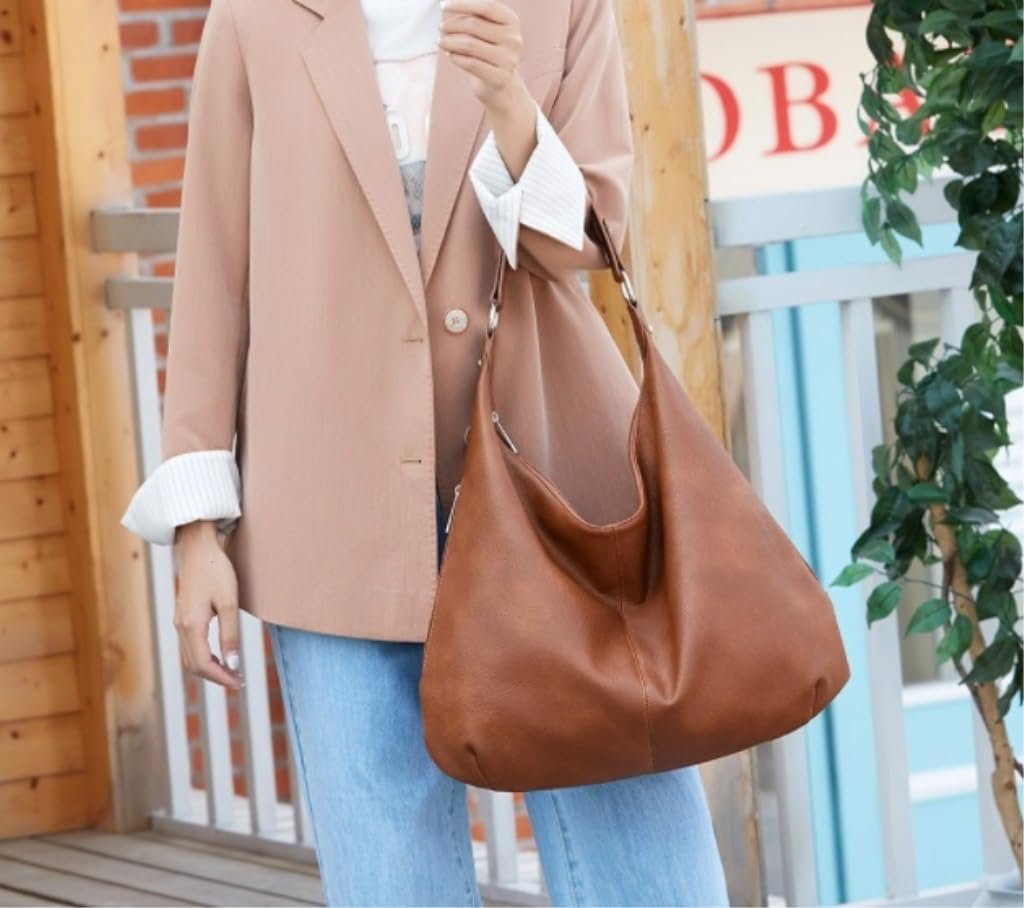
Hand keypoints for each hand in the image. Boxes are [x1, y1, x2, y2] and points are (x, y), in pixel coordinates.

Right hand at [173, 520, 244, 689]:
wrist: (198, 547)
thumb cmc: (216, 570)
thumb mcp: (229, 602)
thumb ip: (230, 634)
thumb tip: (232, 664)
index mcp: (191, 625)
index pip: (203, 664)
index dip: (221, 677)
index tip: (239, 683)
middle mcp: (180, 626)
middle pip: (194, 665)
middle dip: (215, 677)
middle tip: (238, 681)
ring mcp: (179, 621)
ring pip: (189, 657)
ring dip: (209, 669)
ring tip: (231, 672)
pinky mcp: (182, 616)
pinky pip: (189, 646)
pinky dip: (203, 657)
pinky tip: (219, 656)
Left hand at [438, 0, 526, 110]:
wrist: (500, 83)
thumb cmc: (488, 50)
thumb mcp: (486, 30)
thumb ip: (473, 17)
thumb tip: (447, 8)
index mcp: (512, 21)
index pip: (485, 7)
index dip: (462, 5)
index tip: (443, 7)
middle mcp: (514, 39)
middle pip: (474, 25)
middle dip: (452, 25)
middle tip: (441, 28)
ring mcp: (509, 59)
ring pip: (470, 45)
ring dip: (450, 42)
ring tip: (441, 42)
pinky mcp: (500, 77)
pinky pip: (471, 63)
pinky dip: (455, 57)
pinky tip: (450, 55)